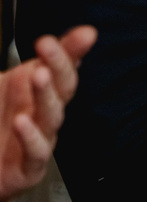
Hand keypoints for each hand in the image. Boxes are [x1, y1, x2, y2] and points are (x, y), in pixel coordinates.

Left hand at [1, 27, 95, 201]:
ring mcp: (40, 140)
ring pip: (52, 117)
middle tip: (48, 44)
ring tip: (40, 75)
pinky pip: (36, 151)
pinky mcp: (28, 167)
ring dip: (47, 96)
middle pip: (63, 89)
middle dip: (58, 65)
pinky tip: (23, 121)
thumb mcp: (6, 84)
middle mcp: (45, 114)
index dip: (72, 50)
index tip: (83, 34)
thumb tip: (52, 35)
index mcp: (41, 93)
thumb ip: (27, 64)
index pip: (65, 68)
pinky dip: (31, 137)